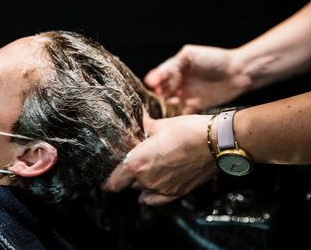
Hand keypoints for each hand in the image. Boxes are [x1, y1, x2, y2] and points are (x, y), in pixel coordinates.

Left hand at [104, 112, 218, 205]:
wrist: (217, 143)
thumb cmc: (187, 131)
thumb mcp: (160, 125)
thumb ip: (144, 128)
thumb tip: (138, 122)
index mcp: (137, 164)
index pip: (113, 182)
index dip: (107, 181)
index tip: (105, 177)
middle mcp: (147, 180)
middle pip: (127, 184)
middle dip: (126, 176)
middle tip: (130, 164)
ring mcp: (162, 189)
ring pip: (142, 190)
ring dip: (140, 183)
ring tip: (145, 170)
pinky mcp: (177, 193)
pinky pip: (156, 200)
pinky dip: (151, 196)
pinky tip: (149, 191)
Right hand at [145, 45, 250, 113]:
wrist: (239, 72)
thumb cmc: (216, 59)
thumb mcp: (191, 55)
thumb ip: (174, 64)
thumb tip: (162, 76)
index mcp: (177, 68)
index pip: (161, 74)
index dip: (156, 78)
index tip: (152, 83)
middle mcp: (180, 82)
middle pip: (163, 89)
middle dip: (159, 92)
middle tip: (158, 94)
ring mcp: (187, 94)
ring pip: (170, 101)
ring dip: (165, 103)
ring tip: (164, 104)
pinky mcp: (196, 105)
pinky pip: (182, 113)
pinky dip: (177, 116)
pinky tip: (173, 116)